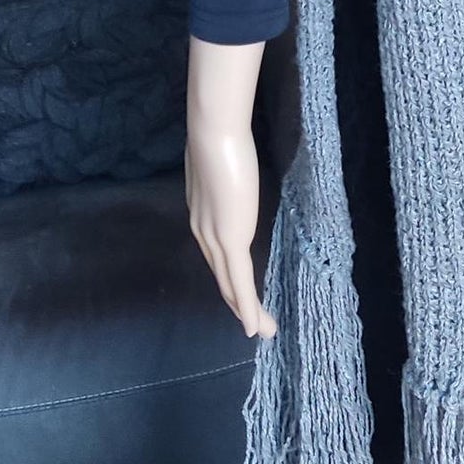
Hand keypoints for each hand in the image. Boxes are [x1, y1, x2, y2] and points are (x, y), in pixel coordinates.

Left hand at [185, 38, 276, 337]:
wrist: (213, 131)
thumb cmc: (220, 137)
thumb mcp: (221, 163)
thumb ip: (224, 176)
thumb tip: (231, 169)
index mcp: (201, 216)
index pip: (215, 256)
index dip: (228, 277)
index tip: (239, 292)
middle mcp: (203, 233)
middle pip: (221, 278)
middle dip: (237, 303)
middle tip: (253, 324)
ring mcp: (215, 239)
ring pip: (231, 286)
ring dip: (247, 311)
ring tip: (262, 331)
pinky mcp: (231, 239)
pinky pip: (241, 282)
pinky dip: (248, 307)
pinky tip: (256, 326)